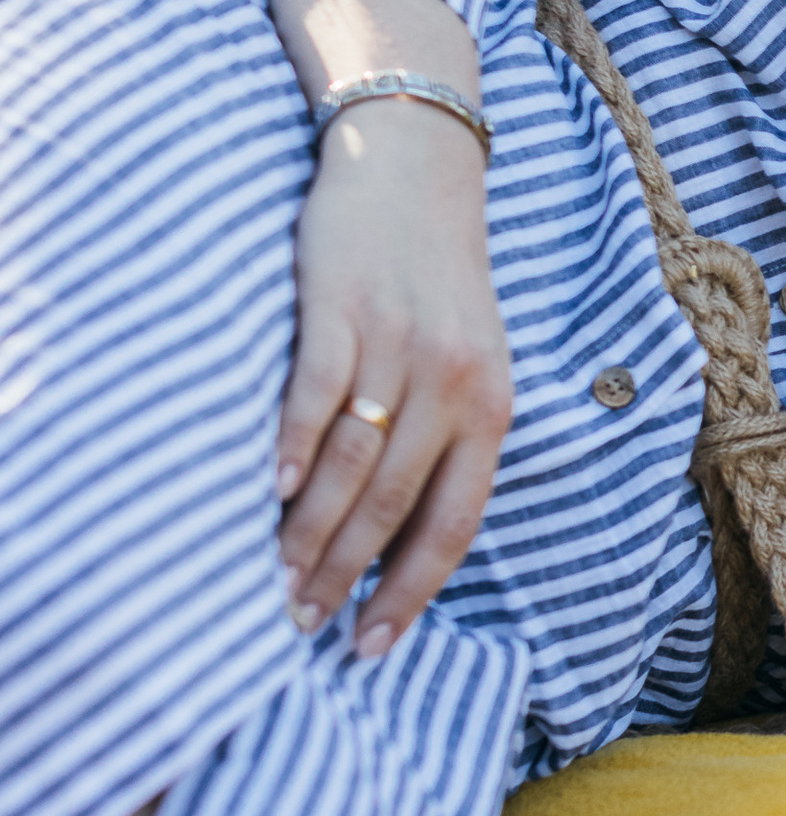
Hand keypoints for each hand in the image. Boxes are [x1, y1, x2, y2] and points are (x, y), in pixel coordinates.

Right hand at [276, 101, 512, 653]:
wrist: (416, 170)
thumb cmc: (437, 284)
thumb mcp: (470, 362)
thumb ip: (448, 440)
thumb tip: (401, 541)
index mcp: (492, 407)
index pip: (452, 522)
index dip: (411, 590)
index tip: (371, 646)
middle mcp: (452, 383)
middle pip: (392, 504)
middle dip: (344, 574)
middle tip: (298, 623)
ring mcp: (396, 346)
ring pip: (351, 461)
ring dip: (308, 529)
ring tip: (274, 579)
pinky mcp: (341, 309)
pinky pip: (314, 395)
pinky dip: (289, 449)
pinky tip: (264, 494)